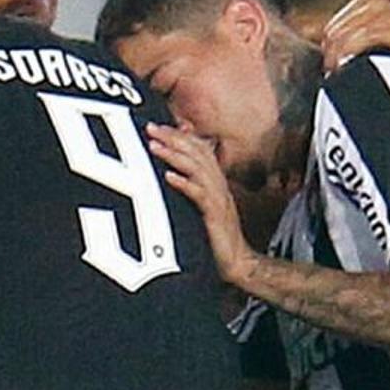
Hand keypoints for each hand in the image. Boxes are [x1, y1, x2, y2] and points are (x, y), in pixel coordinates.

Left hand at [148, 121, 252, 276]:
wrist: (239, 263)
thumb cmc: (217, 238)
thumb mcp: (203, 208)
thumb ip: (192, 189)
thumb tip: (170, 175)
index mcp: (215, 182)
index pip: (199, 149)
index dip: (179, 135)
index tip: (157, 126)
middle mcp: (218, 186)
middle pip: (197, 153)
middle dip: (173, 138)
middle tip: (151, 128)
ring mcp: (218, 200)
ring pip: (198, 169)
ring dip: (175, 156)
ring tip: (155, 146)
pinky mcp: (215, 217)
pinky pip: (200, 196)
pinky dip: (185, 184)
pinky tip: (169, 177)